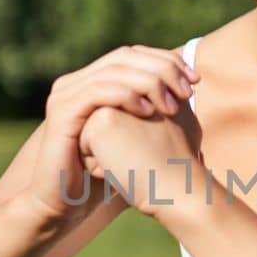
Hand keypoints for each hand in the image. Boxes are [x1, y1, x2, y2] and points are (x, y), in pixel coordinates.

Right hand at [23, 45, 198, 222]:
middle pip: (125, 57)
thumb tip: (193, 89)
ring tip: (172, 105)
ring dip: (149, 83)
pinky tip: (149, 111)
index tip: (196, 80)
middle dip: (162, 70)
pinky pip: (97, 93)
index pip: (134, 55)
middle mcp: (76, 81)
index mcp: (93, 80)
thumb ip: (157, 109)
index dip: (166, 61)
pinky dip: (126, 96)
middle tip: (188, 89)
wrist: (68, 202)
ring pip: (113, 72)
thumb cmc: (106, 172)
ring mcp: (65, 94)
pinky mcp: (61, 112)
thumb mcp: (138, 134)